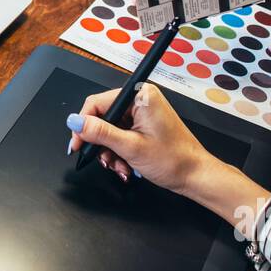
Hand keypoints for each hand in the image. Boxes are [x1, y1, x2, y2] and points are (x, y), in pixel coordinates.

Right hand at [66, 83, 210, 189]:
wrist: (195, 175)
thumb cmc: (174, 160)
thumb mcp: (130, 147)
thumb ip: (99, 133)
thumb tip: (75, 122)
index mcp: (140, 95)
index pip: (97, 103)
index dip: (83, 124)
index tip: (76, 143)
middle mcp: (141, 99)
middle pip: (103, 117)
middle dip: (100, 143)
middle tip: (101, 160)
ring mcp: (142, 113)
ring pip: (110, 129)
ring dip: (110, 151)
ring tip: (119, 167)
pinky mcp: (143, 124)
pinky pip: (120, 135)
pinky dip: (118, 151)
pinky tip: (125, 165)